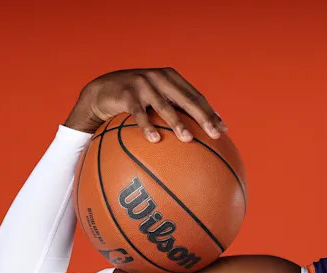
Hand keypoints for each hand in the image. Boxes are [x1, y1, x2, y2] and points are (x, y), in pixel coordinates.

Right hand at [63, 67, 226, 142]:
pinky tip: (154, 140)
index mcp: (171, 78)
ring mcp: (142, 84)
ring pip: (164, 106)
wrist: (102, 91)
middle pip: (187, 100)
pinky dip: (147, 126)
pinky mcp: (125, 94)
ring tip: (188, 139)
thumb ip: (176, 110)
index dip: (211, 113)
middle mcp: (159, 78)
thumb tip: (201, 137)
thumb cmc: (136, 100)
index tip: (224, 131)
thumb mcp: (157, 99)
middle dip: (203, 118)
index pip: (196, 97)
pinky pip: (138, 113)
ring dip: (177, 123)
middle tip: (215, 135)